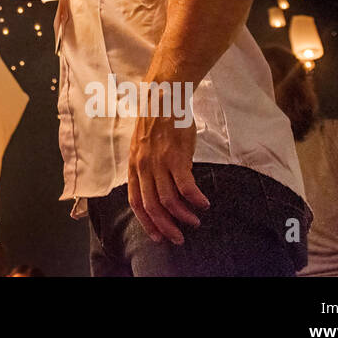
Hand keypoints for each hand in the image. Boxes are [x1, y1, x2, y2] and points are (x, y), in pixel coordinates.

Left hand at [127, 110, 209, 245]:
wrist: (164, 98)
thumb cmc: (157, 123)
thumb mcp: (143, 148)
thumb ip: (148, 169)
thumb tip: (160, 190)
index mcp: (134, 166)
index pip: (136, 202)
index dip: (146, 222)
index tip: (158, 236)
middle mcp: (144, 167)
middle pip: (151, 206)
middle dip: (165, 227)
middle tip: (178, 238)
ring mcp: (159, 163)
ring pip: (168, 200)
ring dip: (183, 216)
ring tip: (194, 222)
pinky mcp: (176, 157)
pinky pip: (186, 186)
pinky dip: (195, 199)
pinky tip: (204, 204)